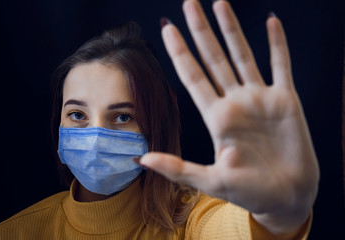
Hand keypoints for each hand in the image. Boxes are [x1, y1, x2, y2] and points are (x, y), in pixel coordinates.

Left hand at [140, 0, 318, 234]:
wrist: (286, 197)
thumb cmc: (249, 192)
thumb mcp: (210, 181)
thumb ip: (177, 168)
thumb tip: (141, 160)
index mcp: (217, 118)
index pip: (193, 77)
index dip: (180, 52)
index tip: (167, 29)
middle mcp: (235, 102)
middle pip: (213, 58)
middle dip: (201, 31)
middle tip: (189, 3)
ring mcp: (260, 98)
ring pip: (243, 55)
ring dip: (232, 29)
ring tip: (219, 4)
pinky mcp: (286, 100)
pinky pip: (281, 64)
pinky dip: (278, 44)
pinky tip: (271, 22)